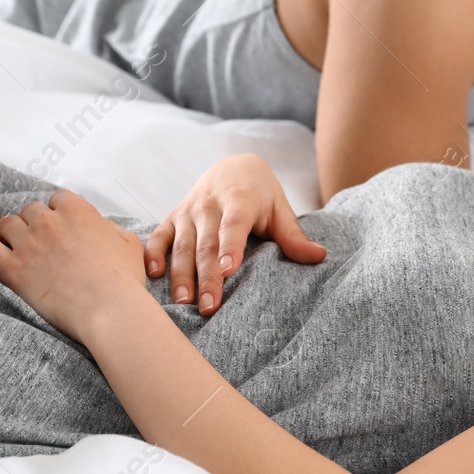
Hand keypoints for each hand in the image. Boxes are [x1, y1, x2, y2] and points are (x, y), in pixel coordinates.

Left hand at [0, 190, 150, 344]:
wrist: (108, 310)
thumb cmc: (123, 280)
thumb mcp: (129, 243)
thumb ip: (110, 227)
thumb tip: (99, 227)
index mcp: (77, 210)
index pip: (58, 199)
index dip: (59, 214)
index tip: (62, 228)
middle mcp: (49, 221)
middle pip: (31, 210)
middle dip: (36, 224)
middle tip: (43, 243)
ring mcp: (28, 243)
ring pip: (7, 224)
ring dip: (13, 233)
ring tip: (21, 249)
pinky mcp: (11, 268)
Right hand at [144, 153, 325, 312]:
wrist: (232, 167)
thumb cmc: (260, 194)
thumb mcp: (280, 209)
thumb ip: (294, 236)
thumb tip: (320, 257)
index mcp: (239, 199)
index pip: (234, 224)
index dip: (230, 246)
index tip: (229, 270)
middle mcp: (209, 204)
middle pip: (206, 243)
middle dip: (207, 276)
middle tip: (210, 306)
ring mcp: (188, 211)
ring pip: (182, 245)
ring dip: (181, 275)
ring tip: (184, 302)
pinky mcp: (173, 217)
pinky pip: (159, 236)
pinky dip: (153, 253)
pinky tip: (153, 275)